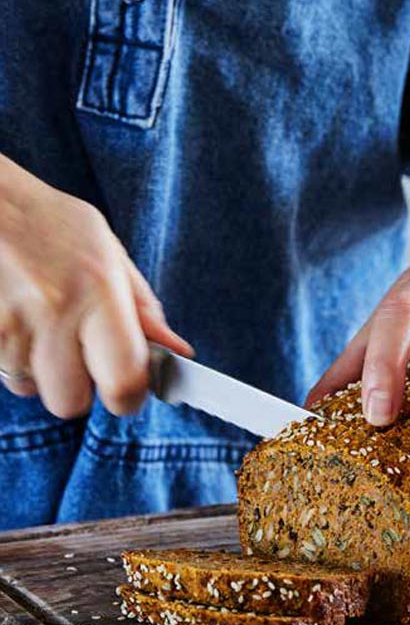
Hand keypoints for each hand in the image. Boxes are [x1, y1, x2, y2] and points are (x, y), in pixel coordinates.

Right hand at [0, 154, 192, 417]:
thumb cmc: (48, 221)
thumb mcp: (108, 253)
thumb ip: (143, 309)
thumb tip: (177, 352)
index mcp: (97, 293)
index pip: (123, 382)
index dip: (129, 396)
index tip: (129, 387)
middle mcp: (52, 315)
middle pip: (70, 403)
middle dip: (80, 387)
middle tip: (81, 352)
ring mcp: (6, 327)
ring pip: (31, 389)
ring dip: (42, 371)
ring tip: (42, 325)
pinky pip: (2, 374)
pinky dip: (14, 358)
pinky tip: (17, 321)